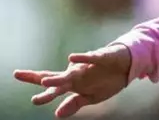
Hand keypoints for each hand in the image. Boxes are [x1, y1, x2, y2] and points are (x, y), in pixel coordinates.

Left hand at [13, 45, 131, 117]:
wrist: (128, 65)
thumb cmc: (107, 81)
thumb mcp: (92, 97)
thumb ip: (74, 104)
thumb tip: (56, 115)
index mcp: (73, 84)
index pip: (52, 88)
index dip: (42, 93)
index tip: (31, 98)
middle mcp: (76, 74)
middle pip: (54, 77)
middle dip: (37, 78)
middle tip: (17, 74)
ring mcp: (86, 66)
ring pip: (70, 72)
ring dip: (58, 78)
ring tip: (44, 83)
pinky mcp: (100, 57)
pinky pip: (90, 58)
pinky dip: (82, 58)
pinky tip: (72, 58)